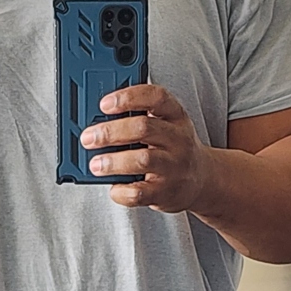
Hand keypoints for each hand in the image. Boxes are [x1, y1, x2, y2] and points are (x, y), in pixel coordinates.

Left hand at [80, 84, 209, 210]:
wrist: (201, 180)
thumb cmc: (172, 148)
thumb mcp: (165, 124)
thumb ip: (137, 117)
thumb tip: (97, 120)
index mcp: (175, 115)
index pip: (156, 97)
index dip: (129, 97)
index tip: (104, 103)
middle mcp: (178, 139)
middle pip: (143, 128)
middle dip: (111, 132)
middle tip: (88, 137)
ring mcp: (174, 167)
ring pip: (142, 160)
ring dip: (113, 162)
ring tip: (95, 164)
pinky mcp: (166, 192)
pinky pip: (140, 192)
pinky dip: (121, 191)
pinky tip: (113, 187)